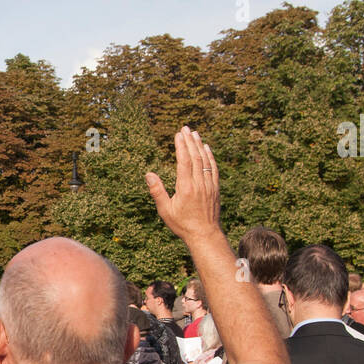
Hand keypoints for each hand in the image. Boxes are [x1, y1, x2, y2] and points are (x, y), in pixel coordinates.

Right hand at [145, 127, 221, 243]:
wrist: (205, 235)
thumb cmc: (182, 224)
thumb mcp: (165, 210)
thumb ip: (157, 191)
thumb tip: (148, 174)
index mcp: (186, 188)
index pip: (184, 161)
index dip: (181, 146)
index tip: (178, 134)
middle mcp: (199, 184)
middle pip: (195, 157)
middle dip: (190, 141)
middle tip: (185, 128)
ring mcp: (209, 185)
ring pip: (205, 160)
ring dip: (199, 145)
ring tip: (195, 133)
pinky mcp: (215, 188)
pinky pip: (213, 168)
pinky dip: (210, 156)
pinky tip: (207, 148)